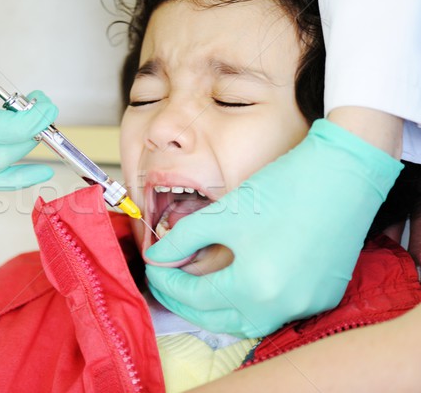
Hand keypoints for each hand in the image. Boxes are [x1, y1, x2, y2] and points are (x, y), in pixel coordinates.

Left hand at [145, 119, 402, 337]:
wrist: (342, 175)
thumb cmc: (282, 189)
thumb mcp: (223, 214)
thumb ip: (183, 240)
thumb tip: (158, 258)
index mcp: (254, 286)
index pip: (196, 297)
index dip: (168, 283)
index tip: (154, 270)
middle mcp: (282, 306)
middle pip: (219, 319)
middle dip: (186, 304)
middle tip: (166, 285)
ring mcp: (306, 305)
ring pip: (248, 321)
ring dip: (218, 309)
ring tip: (197, 288)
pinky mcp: (323, 297)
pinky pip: (276, 312)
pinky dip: (250, 303)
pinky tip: (237, 286)